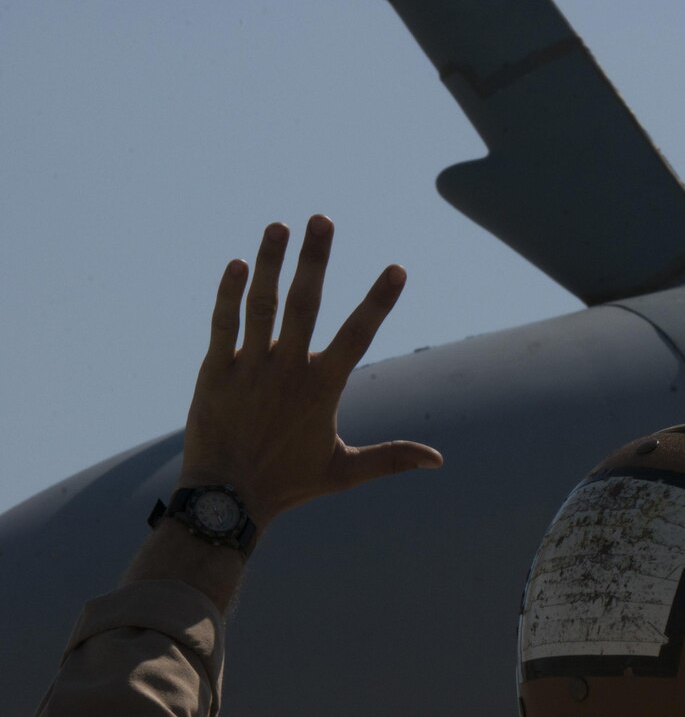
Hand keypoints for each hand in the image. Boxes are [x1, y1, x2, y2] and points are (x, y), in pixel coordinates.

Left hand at [179, 217, 441, 523]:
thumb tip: (438, 460)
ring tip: (279, 226)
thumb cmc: (289, 484)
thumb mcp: (345, 472)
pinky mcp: (215, 371)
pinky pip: (222, 323)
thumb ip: (391, 458)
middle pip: (305, 304)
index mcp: (322, 389)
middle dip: (316, 260)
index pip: (357, 335)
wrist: (226, 497)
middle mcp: (287, 371)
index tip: (396, 269)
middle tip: (323, 219)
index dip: (378, 301)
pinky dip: (229, 293)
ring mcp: (249, 367)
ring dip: (270, 262)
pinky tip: (238, 264)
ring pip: (262, 304)